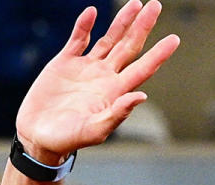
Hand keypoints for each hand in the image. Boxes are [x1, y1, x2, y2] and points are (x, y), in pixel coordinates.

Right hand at [15, 0, 178, 164]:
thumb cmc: (69, 140)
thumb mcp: (95, 130)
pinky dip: (84, 26)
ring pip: (109, 39)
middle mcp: (105, 77)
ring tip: (135, 3)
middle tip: (155, 6)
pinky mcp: (65, 63)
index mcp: (115, 92)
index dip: (159, 54)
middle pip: (129, 47)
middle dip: (143, 27)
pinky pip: (78, 39)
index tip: (174, 39)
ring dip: (121, 22)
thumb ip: (118, 113)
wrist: (39, 137)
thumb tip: (142, 96)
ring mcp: (86, 68)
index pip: (142, 68)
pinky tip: (92, 12)